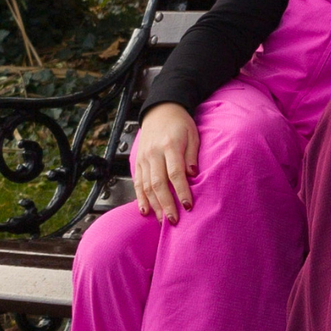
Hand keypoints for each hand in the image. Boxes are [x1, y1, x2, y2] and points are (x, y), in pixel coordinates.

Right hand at [130, 104, 199, 222]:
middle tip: (173, 220)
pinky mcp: (138, 162)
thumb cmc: (180, 123)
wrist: (161, 110)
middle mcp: (154, 153)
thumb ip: (192, 155)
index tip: (188, 205)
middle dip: (166, 204)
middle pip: (158, 183)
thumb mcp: (193, 134)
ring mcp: (144, 159)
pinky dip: (140, 198)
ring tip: (162, 220)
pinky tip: (145, 210)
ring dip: (154, 205)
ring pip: (146, 186)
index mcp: (169, 146)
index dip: (181, 191)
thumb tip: (193, 175)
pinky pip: (137, 183)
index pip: (175, 173)